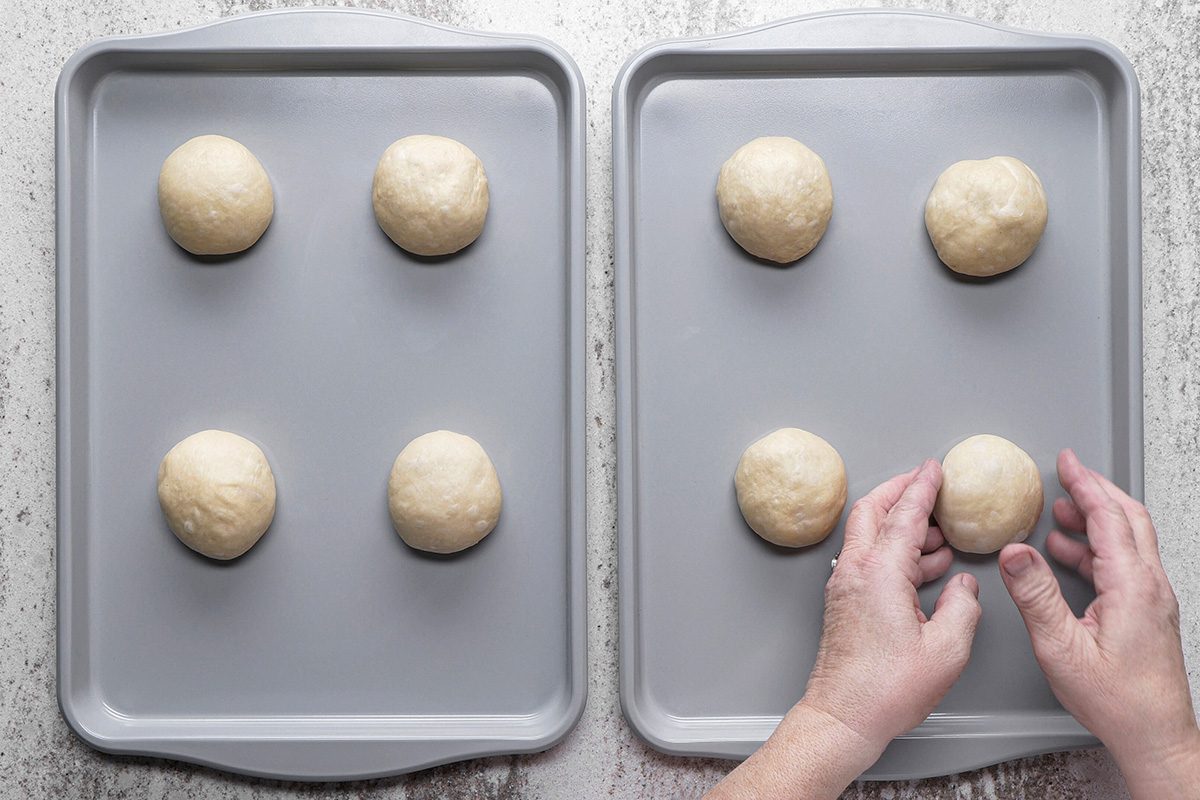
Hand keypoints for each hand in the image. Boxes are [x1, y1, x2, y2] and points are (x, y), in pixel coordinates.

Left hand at [707, 460, 981, 799]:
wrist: (843, 715)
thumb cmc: (884, 689)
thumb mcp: (946, 650)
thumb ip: (962, 607)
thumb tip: (963, 586)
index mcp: (879, 573)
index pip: (903, 515)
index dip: (921, 487)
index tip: (933, 468)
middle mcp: (855, 571)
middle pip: (873, 512)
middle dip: (900, 491)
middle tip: (927, 483)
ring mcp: (845, 585)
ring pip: (870, 535)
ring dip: (901, 525)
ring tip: (940, 532)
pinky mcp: (845, 602)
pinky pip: (870, 559)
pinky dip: (896, 551)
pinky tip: (925, 566)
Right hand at [999, 449, 1199, 797]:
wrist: (1155, 736)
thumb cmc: (1117, 701)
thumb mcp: (1061, 648)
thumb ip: (1036, 595)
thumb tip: (1016, 552)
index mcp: (1132, 587)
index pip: (1110, 518)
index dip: (1086, 484)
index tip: (1067, 461)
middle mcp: (1150, 587)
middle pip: (1129, 520)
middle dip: (1096, 491)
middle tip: (1067, 475)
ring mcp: (1154, 600)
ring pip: (1130, 541)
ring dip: (1096, 520)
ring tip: (1061, 514)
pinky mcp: (1149, 614)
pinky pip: (1126, 565)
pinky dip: (1098, 548)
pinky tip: (1071, 557)